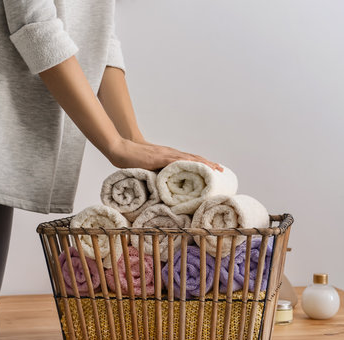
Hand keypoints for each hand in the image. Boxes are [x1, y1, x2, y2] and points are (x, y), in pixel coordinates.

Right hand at [107, 138, 223, 171]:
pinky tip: (196, 167)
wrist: (121, 149)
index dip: (203, 163)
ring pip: (189, 158)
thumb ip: (159, 173)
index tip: (214, 169)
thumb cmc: (133, 159)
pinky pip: (176, 161)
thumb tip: (165, 185)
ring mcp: (166, 155)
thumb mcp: (149, 167)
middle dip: (209, 164)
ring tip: (215, 169)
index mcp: (169, 156)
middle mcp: (170, 153)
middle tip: (221, 170)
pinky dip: (188, 164)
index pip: (190, 159)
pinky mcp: (159, 158)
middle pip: (194, 158)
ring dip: (203, 163)